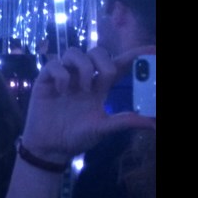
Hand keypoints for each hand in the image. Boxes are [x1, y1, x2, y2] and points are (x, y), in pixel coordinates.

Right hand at [20, 46, 154, 162]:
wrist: (50, 147)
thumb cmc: (77, 137)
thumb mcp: (103, 129)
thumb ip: (124, 121)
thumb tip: (152, 124)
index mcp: (99, 88)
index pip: (117, 65)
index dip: (133, 56)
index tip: (151, 50)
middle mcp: (82, 78)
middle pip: (96, 52)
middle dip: (103, 61)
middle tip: (103, 79)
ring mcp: (64, 78)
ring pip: (74, 52)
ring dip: (82, 66)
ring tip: (83, 88)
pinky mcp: (45, 80)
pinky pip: (54, 64)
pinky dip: (61, 75)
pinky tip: (61, 91)